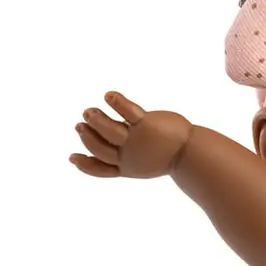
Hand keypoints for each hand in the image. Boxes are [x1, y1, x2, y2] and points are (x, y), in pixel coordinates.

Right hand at [69, 91, 192, 178]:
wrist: (194, 153)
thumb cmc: (169, 156)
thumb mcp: (145, 163)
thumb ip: (128, 157)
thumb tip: (114, 148)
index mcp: (128, 167)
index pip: (101, 170)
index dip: (85, 165)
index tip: (71, 157)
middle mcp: (130, 156)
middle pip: (100, 148)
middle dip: (87, 137)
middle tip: (81, 124)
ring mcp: (137, 140)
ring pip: (109, 131)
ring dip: (96, 120)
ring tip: (90, 111)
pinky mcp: (147, 124)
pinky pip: (128, 112)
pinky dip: (117, 102)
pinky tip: (108, 95)